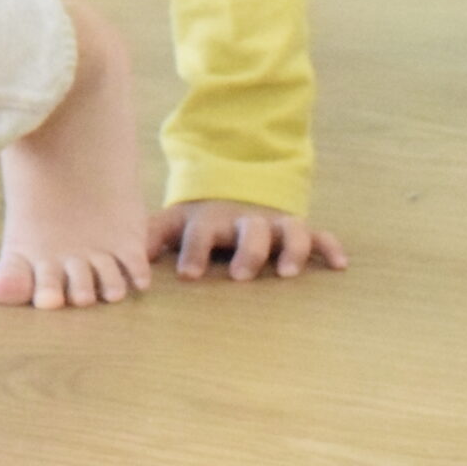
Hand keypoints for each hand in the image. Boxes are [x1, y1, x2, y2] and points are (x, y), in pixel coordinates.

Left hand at [149, 198, 347, 280]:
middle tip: (241, 276)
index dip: (193, 252)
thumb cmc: (198, 220)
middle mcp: (244, 222)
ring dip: (292, 249)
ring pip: (289, 231)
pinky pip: (319, 235)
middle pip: (250, 231)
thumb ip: (149, 240)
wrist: (231, 190)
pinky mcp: (296, 230)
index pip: (199, 233)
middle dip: (247, 252)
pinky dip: (330, 247)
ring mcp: (273, 224)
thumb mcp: (172, 224)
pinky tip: (341, 265)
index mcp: (210, 221)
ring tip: (289, 273)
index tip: (188, 275)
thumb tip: (125, 264)